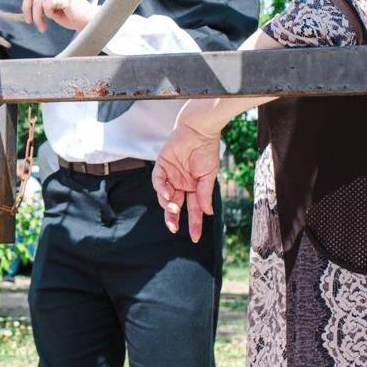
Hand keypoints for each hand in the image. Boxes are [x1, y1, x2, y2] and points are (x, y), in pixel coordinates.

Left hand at [7, 0, 94, 32]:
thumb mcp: (52, 7)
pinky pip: (45, 6)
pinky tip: (54, 20)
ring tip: (42, 27)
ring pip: (36, 1)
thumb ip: (41, 2)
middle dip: (25, 8)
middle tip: (29, 22)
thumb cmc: (71, 16)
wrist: (88, 21)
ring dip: (36, 17)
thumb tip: (26, 7)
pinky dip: (45, 17)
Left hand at [151, 120, 220, 242]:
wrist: (199, 130)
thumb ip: (205, 194)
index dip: (195, 223)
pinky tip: (168, 195)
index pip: (193, 209)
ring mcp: (170, 175)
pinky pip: (158, 180)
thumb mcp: (209, 175)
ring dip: (167, 204)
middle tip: (174, 228)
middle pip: (175, 205)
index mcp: (193, 187)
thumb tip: (208, 213)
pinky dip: (161, 189)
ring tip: (173, 208)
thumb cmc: (207, 150)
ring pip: (164, 195)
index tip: (196, 237)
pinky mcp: (161, 165)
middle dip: (173, 218)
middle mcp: (180, 183)